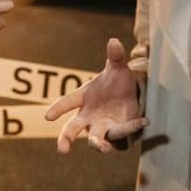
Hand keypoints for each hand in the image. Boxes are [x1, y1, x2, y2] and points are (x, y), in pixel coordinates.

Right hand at [44, 38, 147, 152]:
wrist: (131, 93)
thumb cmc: (116, 81)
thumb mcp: (118, 67)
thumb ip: (115, 56)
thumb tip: (114, 41)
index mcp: (83, 97)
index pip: (67, 102)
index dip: (57, 108)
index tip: (48, 117)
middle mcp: (88, 115)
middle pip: (73, 128)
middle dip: (66, 138)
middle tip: (62, 150)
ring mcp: (102, 126)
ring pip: (95, 139)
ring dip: (98, 144)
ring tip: (105, 148)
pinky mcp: (117, 131)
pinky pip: (122, 132)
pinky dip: (131, 127)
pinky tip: (143, 120)